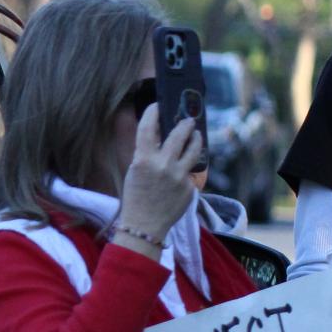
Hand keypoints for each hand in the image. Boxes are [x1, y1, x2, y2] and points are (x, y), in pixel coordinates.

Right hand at [115, 104, 204, 253]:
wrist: (144, 225)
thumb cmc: (135, 197)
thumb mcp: (134, 171)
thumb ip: (147, 153)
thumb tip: (158, 135)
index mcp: (143, 160)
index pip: (148, 128)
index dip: (153, 112)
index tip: (158, 105)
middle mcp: (163, 165)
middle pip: (180, 134)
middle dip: (186, 123)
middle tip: (189, 120)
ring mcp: (179, 176)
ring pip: (194, 149)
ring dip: (196, 139)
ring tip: (196, 135)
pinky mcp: (190, 186)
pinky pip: (191, 170)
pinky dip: (189, 165)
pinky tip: (187, 165)